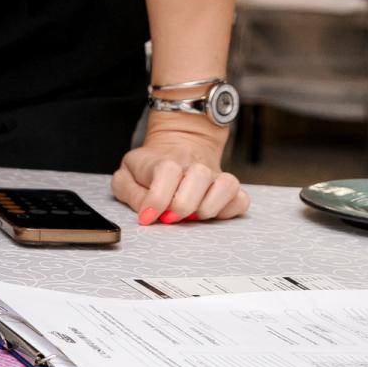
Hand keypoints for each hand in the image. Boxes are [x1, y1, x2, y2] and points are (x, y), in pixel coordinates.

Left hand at [112, 117, 248, 222]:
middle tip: (169, 217)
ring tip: (191, 216)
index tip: (147, 217)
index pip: (167, 172)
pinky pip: (240, 200)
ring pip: (225, 185)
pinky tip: (209, 215)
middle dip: (182, 205)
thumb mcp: (126, 176)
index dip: (157, 199)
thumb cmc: (148, 170)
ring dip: (207, 208)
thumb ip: (129, 192)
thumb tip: (146, 212)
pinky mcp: (231, 189)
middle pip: (198, 176)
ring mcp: (215, 176)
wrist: (177, 148)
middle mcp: (193, 165)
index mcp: (163, 161)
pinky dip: (227, 211)